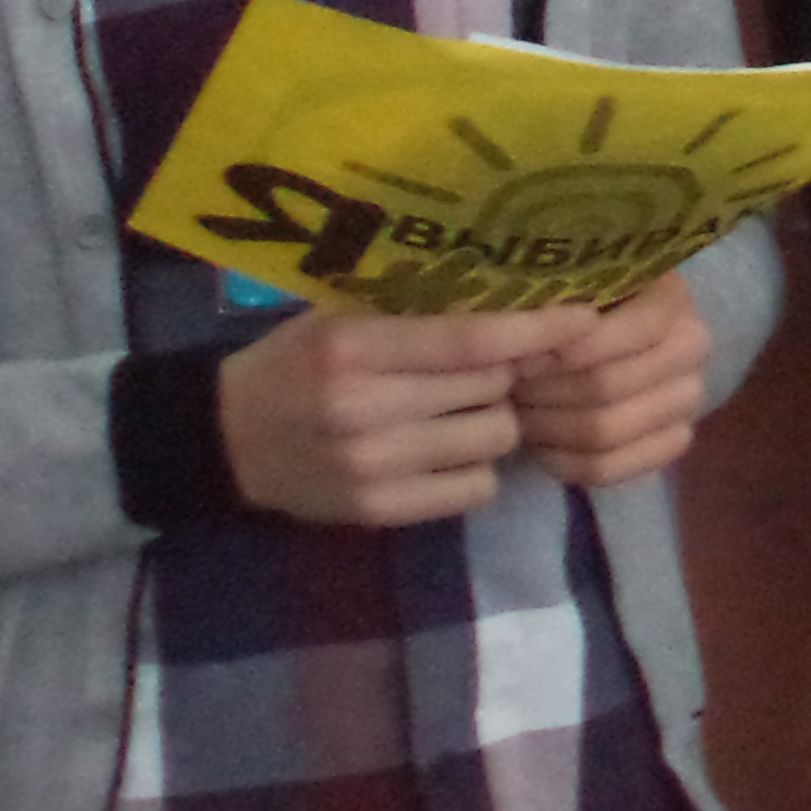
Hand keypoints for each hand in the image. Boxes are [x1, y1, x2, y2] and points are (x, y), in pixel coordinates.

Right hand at [218, 306, 599, 526]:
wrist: (226, 439)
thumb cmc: (295, 361)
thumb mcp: (341, 318)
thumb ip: (417, 311)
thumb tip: (517, 298)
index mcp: (354, 348)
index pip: (468, 341)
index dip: (534, 330)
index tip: (584, 318)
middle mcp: (364, 408)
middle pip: (490, 389)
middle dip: (505, 375)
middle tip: (494, 366)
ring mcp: (373, 467)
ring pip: (494, 440)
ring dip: (494, 421)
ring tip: (466, 409)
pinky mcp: (379, 511)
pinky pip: (474, 488)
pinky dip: (474, 468)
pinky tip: (447, 450)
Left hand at [510, 273, 715, 489]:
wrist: (598, 339)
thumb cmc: (572, 303)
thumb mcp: (565, 284)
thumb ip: (553, 302)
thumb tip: (535, 337)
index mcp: (671, 297)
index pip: (636, 329)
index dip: (575, 345)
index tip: (524, 352)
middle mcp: (692, 346)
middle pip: (609, 385)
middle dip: (546, 388)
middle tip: (507, 384)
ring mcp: (686, 399)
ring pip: (605, 431)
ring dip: (547, 426)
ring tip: (517, 410)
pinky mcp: (671, 441)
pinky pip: (609, 468)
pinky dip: (563, 462)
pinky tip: (539, 444)